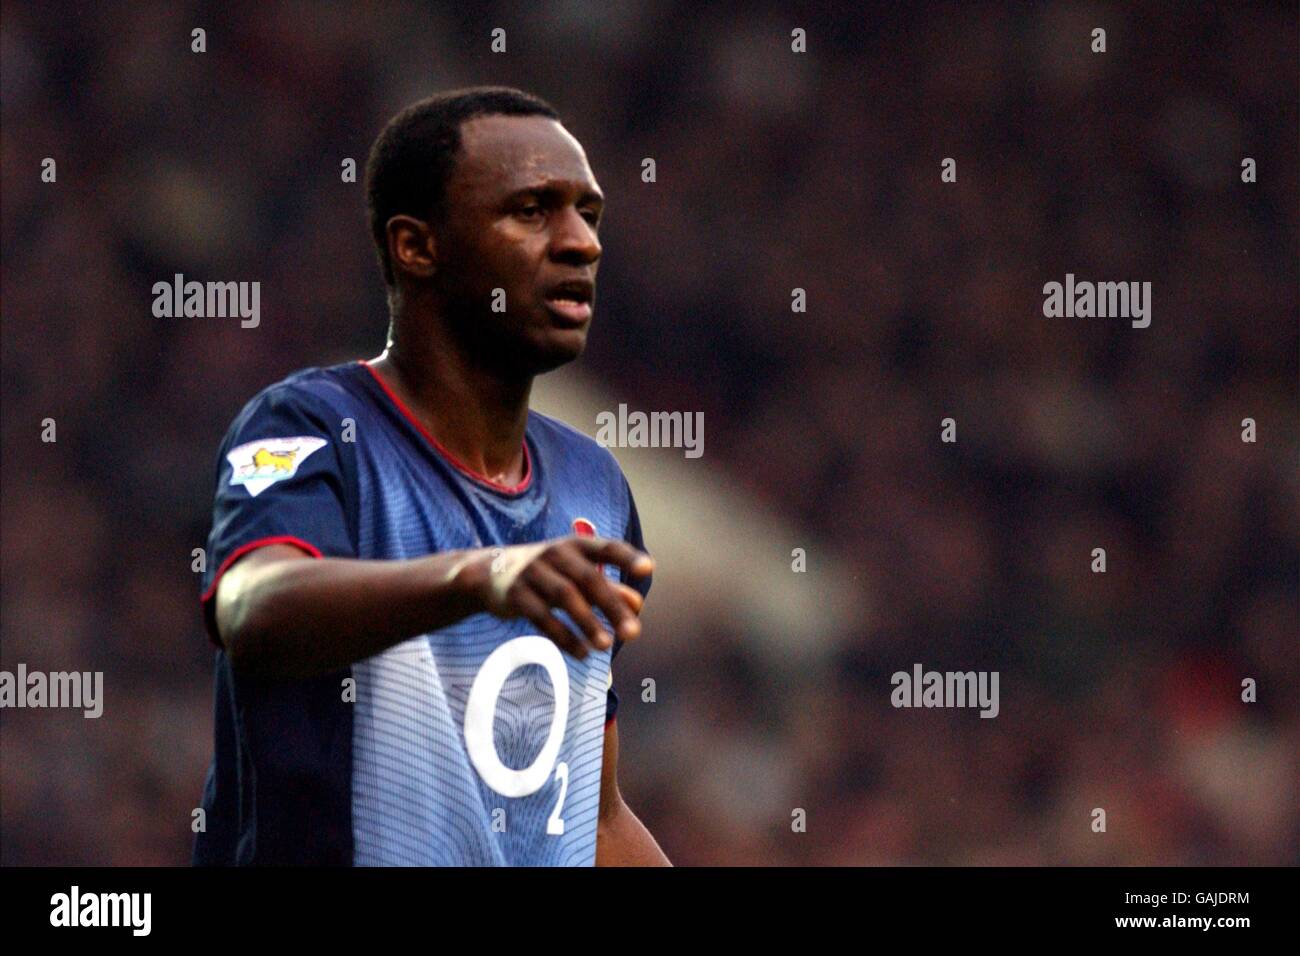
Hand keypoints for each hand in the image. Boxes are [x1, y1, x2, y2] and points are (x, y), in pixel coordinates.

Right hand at [462, 537, 652, 658]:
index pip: (607, 548)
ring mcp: (533, 573)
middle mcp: (555, 554)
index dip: (627, 558)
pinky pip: (541, 617)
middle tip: (633, 634)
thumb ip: (607, 587)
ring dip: (588, 623)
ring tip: (606, 646)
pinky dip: (563, 636)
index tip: (648, 569)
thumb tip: (637, 604)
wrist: (488, 572)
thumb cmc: (546, 573)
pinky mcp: (515, 595)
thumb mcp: (575, 574)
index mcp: (576, 546)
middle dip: (612, 607)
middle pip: (588, 579)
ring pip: (564, 597)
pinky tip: (582, 653)